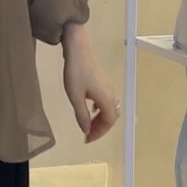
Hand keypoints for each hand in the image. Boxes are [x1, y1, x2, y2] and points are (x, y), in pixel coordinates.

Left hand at [60, 22, 119, 143]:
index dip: (98, 133)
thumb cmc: (76, 72)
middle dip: (100, 128)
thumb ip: (82, 115)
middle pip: (111, 117)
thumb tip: (86, 130)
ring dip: (100, 118)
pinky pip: (105, 99)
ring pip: (109, 108)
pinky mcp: (103, 80)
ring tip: (88, 123)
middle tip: (87, 133)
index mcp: (107, 100)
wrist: (77, 48)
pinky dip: (100, 108)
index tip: (86, 139)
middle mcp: (112, 94)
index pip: (108, 123)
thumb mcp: (75, 96)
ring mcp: (108, 86)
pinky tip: (90, 107)